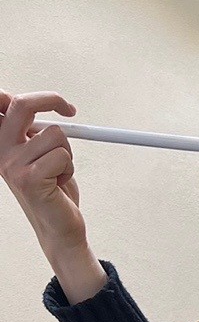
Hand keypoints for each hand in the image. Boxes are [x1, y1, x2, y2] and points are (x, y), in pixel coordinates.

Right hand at [0, 90, 106, 301]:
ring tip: (58, 171)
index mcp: (2, 141)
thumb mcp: (40, 152)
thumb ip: (33, 129)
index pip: (2, 103)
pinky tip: (59, 183)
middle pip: (22, 105)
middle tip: (69, 110)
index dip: (26, 95)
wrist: (59, 226)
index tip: (53, 101)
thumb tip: (41, 101)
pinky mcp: (29, 179)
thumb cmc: (53, 188)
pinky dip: (69, 168)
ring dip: (67, 152)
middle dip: (51, 100)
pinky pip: (62, 156)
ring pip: (56, 135)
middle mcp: (1, 151)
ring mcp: (12, 165)